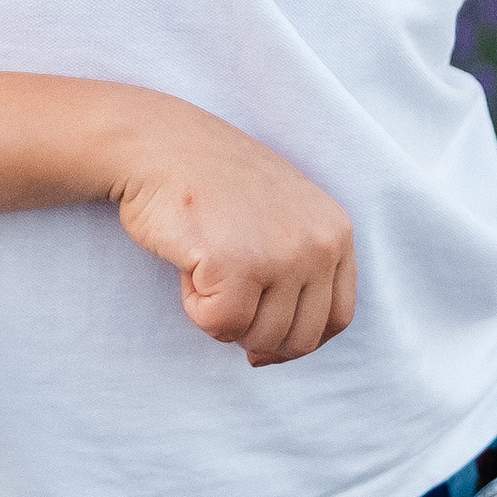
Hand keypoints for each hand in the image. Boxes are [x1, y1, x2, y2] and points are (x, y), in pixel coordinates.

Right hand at [113, 111, 356, 366]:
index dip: (296, 341)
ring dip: (223, 317)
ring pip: (259, 337)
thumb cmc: (212, 181)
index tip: (260, 338)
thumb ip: (298, 270)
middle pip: (299, 338)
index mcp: (336, 232)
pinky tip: (189, 264)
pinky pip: (220, 324)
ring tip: (206, 267)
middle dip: (255, 334)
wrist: (160, 144)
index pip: (336, 319)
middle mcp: (319, 245)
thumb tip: (274, 352)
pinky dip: (196, 307)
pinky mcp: (236, 266)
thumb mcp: (281, 215)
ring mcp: (281, 256)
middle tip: (223, 299)